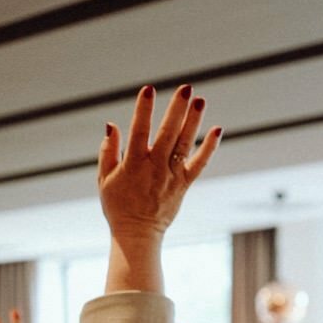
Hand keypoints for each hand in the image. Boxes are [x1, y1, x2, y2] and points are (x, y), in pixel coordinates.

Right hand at [97, 85, 220, 240]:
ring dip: (193, 122)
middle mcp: (154, 168)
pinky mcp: (184, 185)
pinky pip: (199, 164)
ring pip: (184, 145)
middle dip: (177, 110)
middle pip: (168, 134)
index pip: (138, 132)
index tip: (148, 90)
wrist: (137, 234)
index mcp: (132, 165)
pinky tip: (217, 129)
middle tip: (186, 88)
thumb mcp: (104, 179)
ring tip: (200, 100)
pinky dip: (209, 148)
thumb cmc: (117, 205)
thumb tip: (111, 125)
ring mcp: (171, 177)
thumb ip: (108, 151)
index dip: (143, 110)